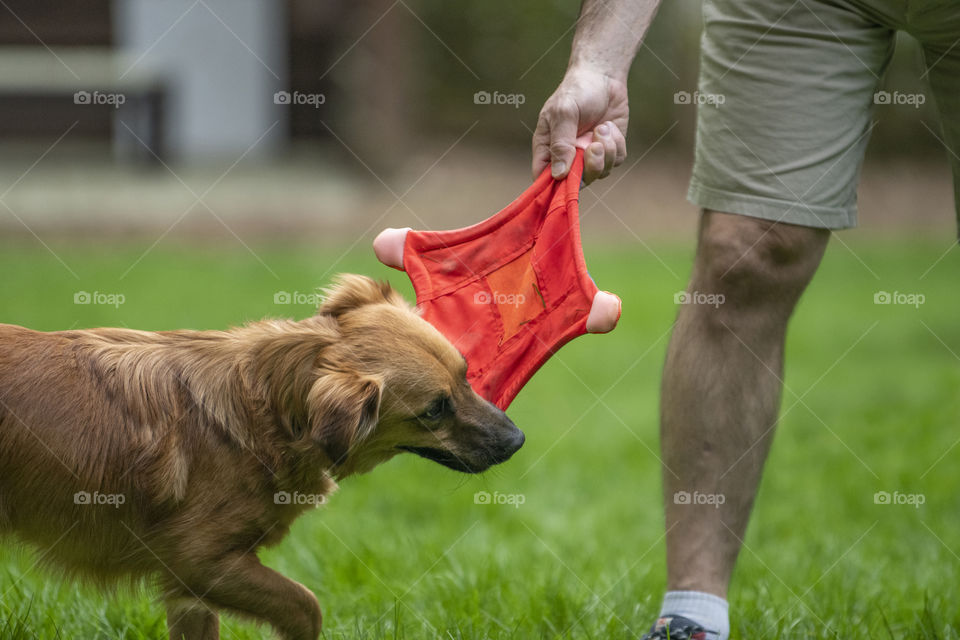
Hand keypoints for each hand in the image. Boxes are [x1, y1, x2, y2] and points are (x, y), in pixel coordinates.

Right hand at [532, 66, 627, 183]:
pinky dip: (617, 145)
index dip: (553, 187)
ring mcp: (589, 156)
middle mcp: (567, 156)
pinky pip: (616, 161)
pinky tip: (610, 128)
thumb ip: (560, 144)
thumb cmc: (577, 91)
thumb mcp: (563, 113)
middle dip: (590, 167)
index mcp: (547, 148)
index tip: (568, 180)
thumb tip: (558, 174)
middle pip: (576, 183)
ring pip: (599, 173)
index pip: (543, 178)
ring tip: (603, 129)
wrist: (604, 76)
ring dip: (606, 152)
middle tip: (595, 146)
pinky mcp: (609, 151)